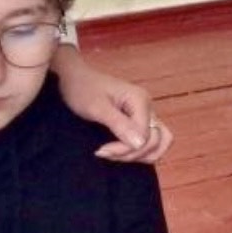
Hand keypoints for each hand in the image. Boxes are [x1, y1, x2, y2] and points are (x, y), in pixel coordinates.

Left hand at [53, 45, 172, 163]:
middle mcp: (147, 106)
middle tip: (104, 152)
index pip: (144, 136)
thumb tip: (140, 144)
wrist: (75, 78)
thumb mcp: (96, 108)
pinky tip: (118, 151)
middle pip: (155, 141)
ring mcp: (145, 114)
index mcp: (140, 100)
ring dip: (137, 154)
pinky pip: (149, 141)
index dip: (125, 148)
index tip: (101, 150)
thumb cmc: (82, 89)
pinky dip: (138, 151)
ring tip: (112, 153)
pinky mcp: (139, 120)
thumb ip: (119, 124)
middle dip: (131, 153)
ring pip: (157, 143)